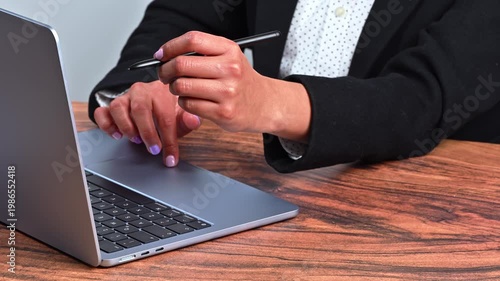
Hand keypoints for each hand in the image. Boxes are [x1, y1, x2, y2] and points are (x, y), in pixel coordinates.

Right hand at [93, 80, 201, 166]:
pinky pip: (102, 112)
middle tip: (154, 149)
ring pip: (117, 107)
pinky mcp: (111, 106)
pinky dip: (106, 125)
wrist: (156, 99)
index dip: (168, 139)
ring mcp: (125, 97)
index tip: (170, 157)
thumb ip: (189, 119)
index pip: (165, 116)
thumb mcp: (182, 115)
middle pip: (140, 108)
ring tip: (136, 139)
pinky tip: (117, 135)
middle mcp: (141, 92)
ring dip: (126, 127)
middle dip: (147, 132)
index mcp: (162, 92)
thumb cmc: (169, 110)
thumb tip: (194, 120)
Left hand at [155, 31, 311, 141]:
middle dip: (165, 71)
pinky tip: (193, 101)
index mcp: (229, 50)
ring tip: (181, 89)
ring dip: (175, 88)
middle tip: (165, 75)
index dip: (170, 47)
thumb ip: (202, 52)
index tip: (161, 55)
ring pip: (182, 86)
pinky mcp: (223, 112)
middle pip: (181, 64)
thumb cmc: (240, 80)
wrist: (265, 104)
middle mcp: (230, 69)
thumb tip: (165, 55)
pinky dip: (184, 103)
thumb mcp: (229, 57)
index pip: (192, 40)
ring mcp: (227, 92)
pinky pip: (188, 104)